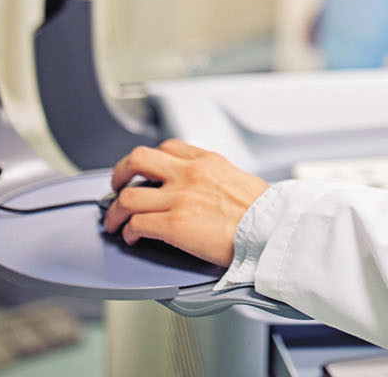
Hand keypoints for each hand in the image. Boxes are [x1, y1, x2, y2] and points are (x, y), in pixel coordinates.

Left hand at [103, 140, 269, 266]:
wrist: (272, 231)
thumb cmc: (265, 214)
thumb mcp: (241, 180)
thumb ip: (218, 180)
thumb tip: (210, 192)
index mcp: (207, 161)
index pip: (168, 148)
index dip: (150, 161)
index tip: (144, 172)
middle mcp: (189, 174)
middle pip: (137, 160)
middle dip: (119, 174)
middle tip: (116, 187)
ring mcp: (179, 198)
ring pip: (127, 197)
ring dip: (115, 211)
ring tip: (115, 221)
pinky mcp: (173, 224)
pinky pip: (136, 224)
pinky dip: (128, 232)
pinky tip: (132, 238)